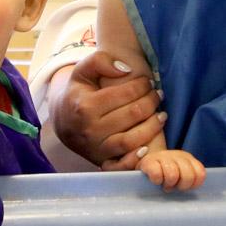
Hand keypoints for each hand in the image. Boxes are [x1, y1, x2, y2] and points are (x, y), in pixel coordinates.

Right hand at [49, 51, 163, 168]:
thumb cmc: (78, 94)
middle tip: (158, 95)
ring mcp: (96, 148)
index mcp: (85, 106)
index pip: (124, 94)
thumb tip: (126, 69)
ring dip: (152, 127)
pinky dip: (136, 158)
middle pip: (132, 114)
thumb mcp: (82, 71)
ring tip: (162, 115)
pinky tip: (147, 147)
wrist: (64, 123)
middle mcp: (90, 129)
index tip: (148, 81)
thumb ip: (100, 61)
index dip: (142, 85)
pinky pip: (122, 165)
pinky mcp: (102, 162)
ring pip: (131, 140)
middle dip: (151, 102)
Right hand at [140, 149, 205, 191]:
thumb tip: (195, 187)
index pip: (200, 174)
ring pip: (173, 175)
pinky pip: (157, 175)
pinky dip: (157, 181)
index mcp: (188, 158)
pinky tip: (156, 181)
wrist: (144, 162)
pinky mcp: (149, 161)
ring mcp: (163, 156)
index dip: (193, 185)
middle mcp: (178, 155)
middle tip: (174, 186)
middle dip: (181, 186)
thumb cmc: (165, 173)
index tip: (185, 187)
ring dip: (168, 184)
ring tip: (164, 184)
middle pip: (188, 176)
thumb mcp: (181, 173)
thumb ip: (190, 177)